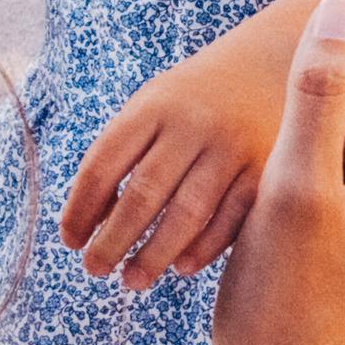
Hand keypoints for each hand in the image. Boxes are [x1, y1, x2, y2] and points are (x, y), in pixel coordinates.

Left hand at [59, 34, 319, 289]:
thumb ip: (123, 153)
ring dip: (154, 256)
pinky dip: (202, 249)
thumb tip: (91, 221)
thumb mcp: (155, 105)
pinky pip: (230, 221)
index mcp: (153, 106)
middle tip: (94, 269)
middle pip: (143, 194)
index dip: (80, 208)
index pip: (104, 163)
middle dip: (113, 240)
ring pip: (187, 214)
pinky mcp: (267, 171)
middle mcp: (192, 125)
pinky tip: (180, 267)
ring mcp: (232, 148)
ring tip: (131, 280)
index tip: (70, 240)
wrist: (274, 65)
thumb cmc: (196, 99)